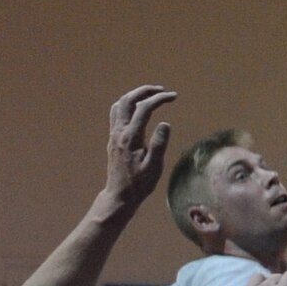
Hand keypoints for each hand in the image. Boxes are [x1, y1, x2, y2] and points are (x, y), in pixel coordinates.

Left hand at [101, 85, 177, 210]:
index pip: (144, 109)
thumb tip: (165, 123)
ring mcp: (114, 134)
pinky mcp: (113, 139)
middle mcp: (119, 132)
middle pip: (127, 100)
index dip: (159, 99)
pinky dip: (127, 105)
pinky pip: (116, 113)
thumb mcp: (154, 167)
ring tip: (150, 95)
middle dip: (144, 91)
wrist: (120, 195)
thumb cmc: (139, 184)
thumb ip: (159, 144)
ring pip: (119, 105)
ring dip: (134, 96)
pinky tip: (138, 109)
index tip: (173, 96)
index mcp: (131, 137)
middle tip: (161, 90)